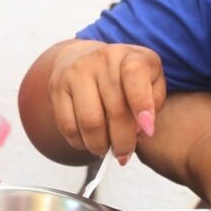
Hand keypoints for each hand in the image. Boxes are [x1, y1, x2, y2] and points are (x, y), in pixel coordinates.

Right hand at [47, 39, 166, 161]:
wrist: (84, 58)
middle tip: (124, 154)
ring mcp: (76, 72)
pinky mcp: (57, 87)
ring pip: (89, 122)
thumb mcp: (151, 79)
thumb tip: (141, 128)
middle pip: (114, 110)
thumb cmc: (125, 76)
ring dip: (100, 145)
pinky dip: (80, 143)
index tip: (148, 131)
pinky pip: (68, 125)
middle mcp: (101, 60)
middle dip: (123, 141)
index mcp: (129, 56)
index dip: (143, 106)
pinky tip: (88, 143)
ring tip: (106, 150)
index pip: (135, 76)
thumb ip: (154, 101)